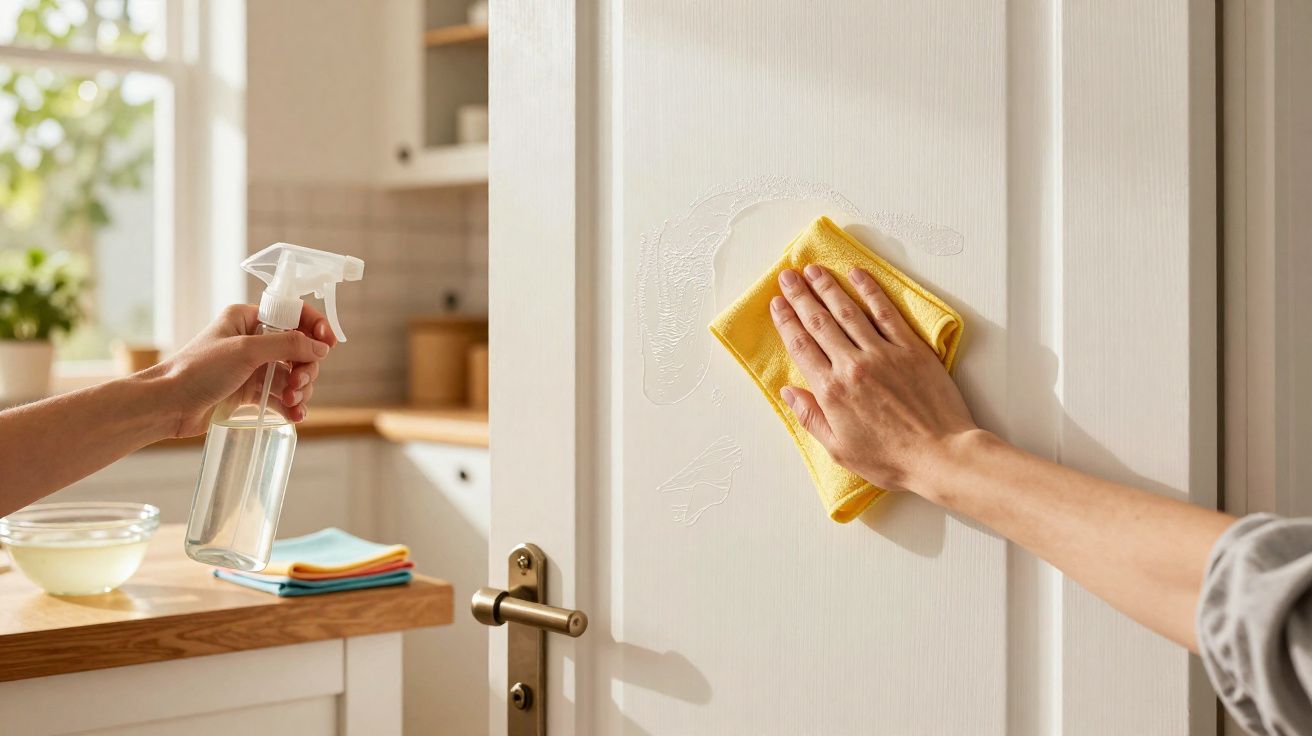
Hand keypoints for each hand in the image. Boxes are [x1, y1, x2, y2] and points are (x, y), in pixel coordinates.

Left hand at [155, 304, 335, 437]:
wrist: (168, 405)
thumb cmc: (197, 370)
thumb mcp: (245, 351)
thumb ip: (287, 345)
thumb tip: (321, 347)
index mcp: (249, 319)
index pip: (293, 315)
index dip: (315, 327)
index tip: (329, 344)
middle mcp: (253, 341)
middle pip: (300, 349)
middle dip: (306, 368)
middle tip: (299, 384)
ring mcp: (253, 368)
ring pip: (294, 375)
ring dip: (301, 390)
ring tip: (292, 403)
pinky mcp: (250, 392)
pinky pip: (282, 396)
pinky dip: (292, 406)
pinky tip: (295, 415)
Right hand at [769, 265, 976, 495]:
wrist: (940, 455)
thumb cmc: (891, 459)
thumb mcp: (839, 449)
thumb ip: (811, 417)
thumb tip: (789, 393)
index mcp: (831, 391)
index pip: (801, 346)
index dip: (786, 321)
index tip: (777, 303)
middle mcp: (852, 365)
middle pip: (819, 322)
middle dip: (800, 296)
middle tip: (788, 277)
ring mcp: (883, 353)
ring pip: (848, 312)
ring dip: (828, 288)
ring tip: (814, 271)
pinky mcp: (910, 349)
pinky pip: (886, 312)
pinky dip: (870, 291)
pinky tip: (858, 275)